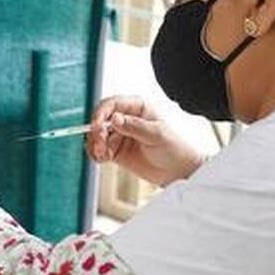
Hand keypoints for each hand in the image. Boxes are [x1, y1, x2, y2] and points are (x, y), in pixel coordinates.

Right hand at [86, 96, 204, 185]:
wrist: (180, 170)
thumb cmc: (175, 146)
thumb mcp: (157, 134)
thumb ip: (135, 126)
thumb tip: (114, 119)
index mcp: (137, 107)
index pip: (112, 104)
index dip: (101, 113)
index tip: (97, 126)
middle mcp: (126, 119)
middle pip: (100, 120)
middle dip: (96, 132)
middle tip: (100, 144)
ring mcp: (120, 135)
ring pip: (97, 136)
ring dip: (94, 144)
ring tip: (102, 154)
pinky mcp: (116, 151)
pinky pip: (99, 150)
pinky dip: (96, 154)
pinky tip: (102, 159)